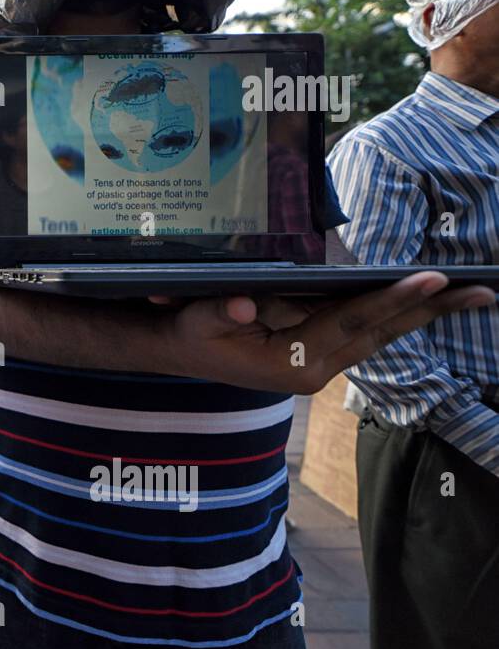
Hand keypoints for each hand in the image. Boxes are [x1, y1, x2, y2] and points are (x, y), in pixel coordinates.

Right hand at [154, 271, 494, 392]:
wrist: (179, 353)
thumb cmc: (188, 332)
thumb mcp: (194, 319)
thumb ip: (218, 311)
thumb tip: (244, 304)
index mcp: (290, 363)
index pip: (351, 323)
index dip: (391, 299)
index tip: (432, 278)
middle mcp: (314, 370)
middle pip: (383, 333)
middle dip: (433, 311)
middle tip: (484, 291)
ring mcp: (320, 366)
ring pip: (382, 336)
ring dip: (425, 314)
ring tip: (472, 293)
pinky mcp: (319, 357)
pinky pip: (368, 335)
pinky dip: (399, 316)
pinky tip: (425, 301)